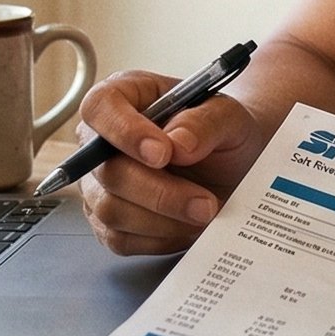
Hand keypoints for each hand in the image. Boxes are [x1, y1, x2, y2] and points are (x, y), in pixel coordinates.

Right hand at [72, 69, 262, 255]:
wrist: (234, 166)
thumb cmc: (221, 131)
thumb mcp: (228, 116)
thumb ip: (204, 122)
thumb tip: (178, 142)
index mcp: (124, 96)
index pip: (100, 107)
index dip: (125, 132)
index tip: (163, 154)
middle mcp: (102, 140)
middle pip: (107, 170)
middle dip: (159, 192)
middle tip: (204, 202)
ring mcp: (99, 183)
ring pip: (111, 210)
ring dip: (164, 218)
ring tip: (205, 212)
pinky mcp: (107, 221)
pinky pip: (120, 239)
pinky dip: (160, 237)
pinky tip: (187, 225)